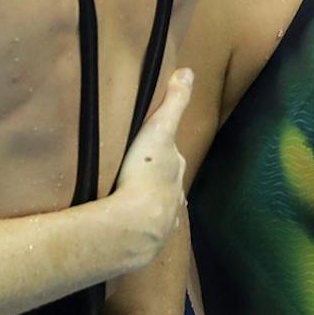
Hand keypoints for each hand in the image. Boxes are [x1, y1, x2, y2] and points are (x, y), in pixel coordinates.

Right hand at [110, 68, 192, 268]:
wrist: (134, 225)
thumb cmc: (144, 173)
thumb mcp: (159, 130)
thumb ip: (174, 102)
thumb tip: (188, 71)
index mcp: (175, 171)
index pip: (172, 158)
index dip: (163, 151)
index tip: (152, 149)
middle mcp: (174, 198)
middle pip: (166, 185)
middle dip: (155, 180)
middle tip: (135, 174)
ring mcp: (162, 222)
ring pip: (156, 210)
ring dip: (145, 206)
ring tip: (127, 203)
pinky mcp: (147, 243)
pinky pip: (142, 233)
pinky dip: (136, 229)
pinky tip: (125, 230)